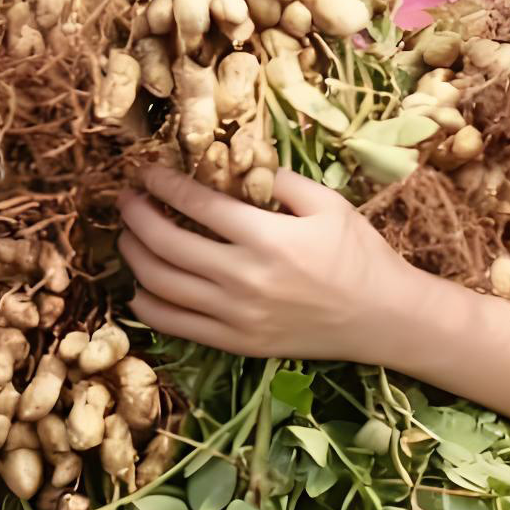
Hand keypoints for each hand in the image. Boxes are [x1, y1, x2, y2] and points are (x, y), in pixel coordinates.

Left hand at [115, 159, 420, 366]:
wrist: (383, 318)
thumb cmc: (359, 254)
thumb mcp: (328, 204)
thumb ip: (283, 181)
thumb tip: (244, 164)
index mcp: (267, 238)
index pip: (197, 206)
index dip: (163, 185)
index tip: (146, 172)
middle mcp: (244, 278)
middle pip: (168, 245)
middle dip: (137, 217)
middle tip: (126, 199)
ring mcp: (237, 316)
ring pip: (163, 286)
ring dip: (135, 257)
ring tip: (128, 237)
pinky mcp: (238, 344)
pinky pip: (178, 326)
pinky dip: (149, 305)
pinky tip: (140, 287)